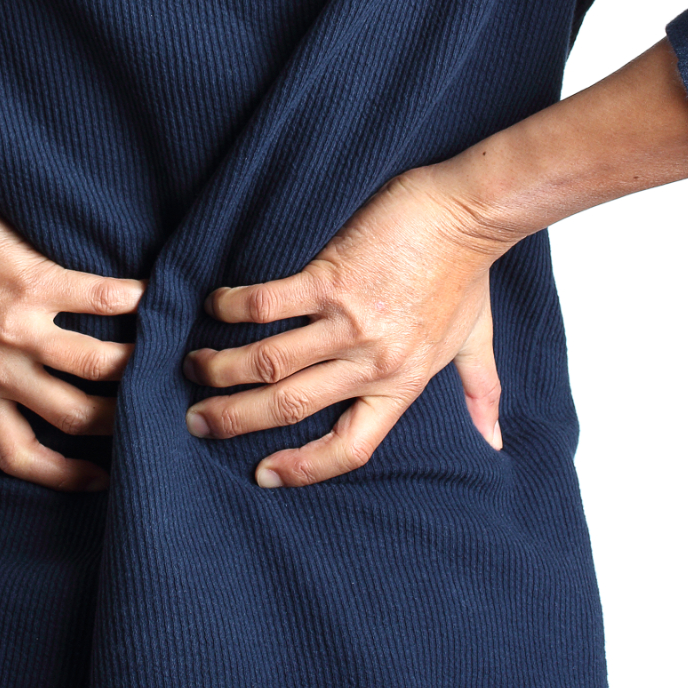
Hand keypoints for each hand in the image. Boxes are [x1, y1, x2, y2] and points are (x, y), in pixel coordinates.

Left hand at [0, 165, 144, 491]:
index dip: (63, 475)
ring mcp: (20, 325)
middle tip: (145, 411)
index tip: (97, 479)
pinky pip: (99, 298)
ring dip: (135, 364)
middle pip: (73, 416)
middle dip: (116, 421)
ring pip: (97, 364)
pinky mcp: (34, 279)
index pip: (20, 454)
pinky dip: (133, 300)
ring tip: (162, 355)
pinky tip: (154, 298)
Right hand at [182, 164, 516, 486]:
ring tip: (195, 365)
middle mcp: (372, 362)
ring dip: (223, 367)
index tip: (263, 474)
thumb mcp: (476, 341)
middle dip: (234, 419)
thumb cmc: (468, 273)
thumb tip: (492, 439)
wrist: (469, 213)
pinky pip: (268, 303)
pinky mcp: (332, 278)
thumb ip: (478, 391)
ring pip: (269, 362)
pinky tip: (214, 305)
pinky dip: (234, 307)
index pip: (349, 447)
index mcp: (402, 384)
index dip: (303, 468)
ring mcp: (350, 321)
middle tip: (196, 421)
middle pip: (290, 408)